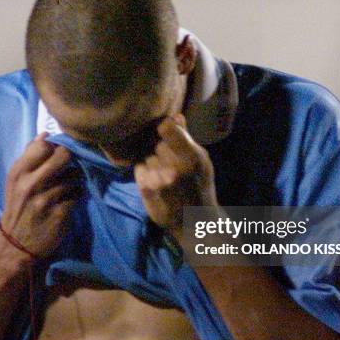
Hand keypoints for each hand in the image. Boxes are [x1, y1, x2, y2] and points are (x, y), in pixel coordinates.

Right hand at [0, 133, 80, 257]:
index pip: (44, 145)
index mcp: (19, 173)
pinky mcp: (61, 213)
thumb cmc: (18, 207)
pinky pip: (78, 194)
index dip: (55, 146)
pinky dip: (77, 195)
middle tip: (70, 166)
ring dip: (75, 180)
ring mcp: (47, 199)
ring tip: (69, 186)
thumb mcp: (15, 181)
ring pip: (75, 176)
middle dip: (71, 159)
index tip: (56, 154)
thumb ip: (29, 157)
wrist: (15, 244)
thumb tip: (46, 134)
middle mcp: (32, 184)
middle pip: (64, 155)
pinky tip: (70, 200)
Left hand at [134, 114, 217, 235]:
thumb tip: (176, 116)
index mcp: (192, 157)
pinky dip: (143, 173)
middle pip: (155, 143)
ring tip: (162, 172)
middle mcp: (175, 167)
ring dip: (150, 162)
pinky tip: (153, 180)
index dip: (164, 128)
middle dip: (159, 149)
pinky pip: (138, 170)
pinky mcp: (146, 191)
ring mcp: (159, 180)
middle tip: (168, 160)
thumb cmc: (200, 187)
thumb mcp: (201, 162)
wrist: (196, 222)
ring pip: (145, 156)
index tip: (166, 133)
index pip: (166, 128)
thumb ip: (186, 139)